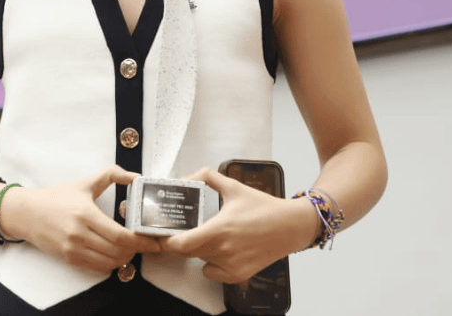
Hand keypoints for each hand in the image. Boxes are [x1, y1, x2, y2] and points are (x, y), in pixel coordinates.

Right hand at [1, 165, 161, 274]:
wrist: (28, 213)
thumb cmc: (57, 197)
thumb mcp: (85, 183)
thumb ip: (111, 175)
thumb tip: (135, 175)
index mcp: (86, 214)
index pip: (120, 235)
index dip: (141, 242)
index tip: (154, 242)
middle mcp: (79, 234)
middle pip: (117, 251)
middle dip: (136, 251)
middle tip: (146, 245)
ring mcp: (73, 249)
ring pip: (109, 262)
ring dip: (125, 258)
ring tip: (132, 249)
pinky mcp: (69, 258)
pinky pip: (97, 267)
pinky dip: (111, 264)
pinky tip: (116, 255)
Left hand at [158, 168, 318, 283]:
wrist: (290, 226)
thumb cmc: (263, 207)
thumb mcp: (234, 187)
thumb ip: (208, 177)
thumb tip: (189, 176)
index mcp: (219, 229)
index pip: (181, 244)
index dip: (166, 241)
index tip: (161, 234)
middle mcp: (223, 250)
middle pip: (186, 253)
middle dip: (179, 242)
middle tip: (178, 232)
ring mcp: (231, 265)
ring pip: (200, 260)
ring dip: (197, 250)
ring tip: (207, 236)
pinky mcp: (238, 275)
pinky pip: (212, 272)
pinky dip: (210, 264)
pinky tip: (219, 250)